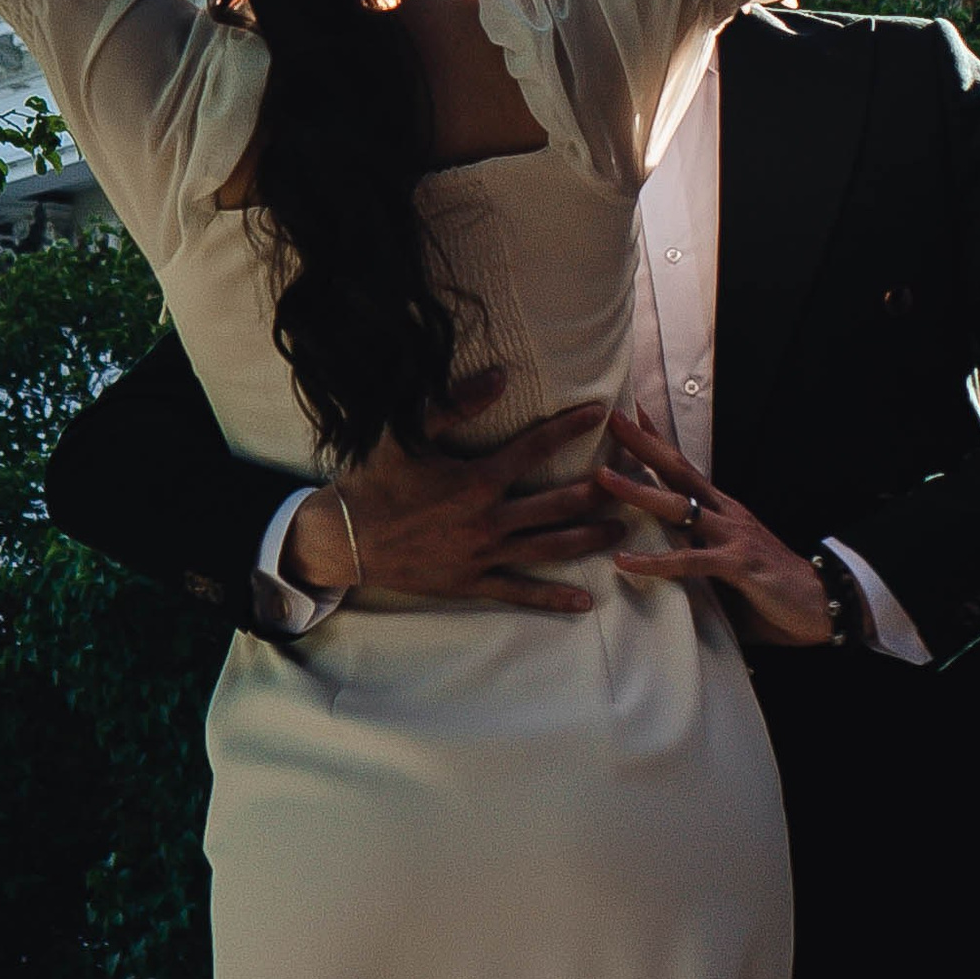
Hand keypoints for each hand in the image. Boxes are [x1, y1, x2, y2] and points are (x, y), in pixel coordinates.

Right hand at [287, 377, 623, 613]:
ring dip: (589, 539)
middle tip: (632, 482)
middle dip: (599, 491)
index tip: (599, 414)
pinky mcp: (473, 583)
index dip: (569, 427)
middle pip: (558, 504)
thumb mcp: (408, 433)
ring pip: (550, 548)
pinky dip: (553, 598)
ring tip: (622, 530)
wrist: (346, 539)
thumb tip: (499, 376)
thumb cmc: (376, 482)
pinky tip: (584, 602)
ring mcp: (484, 555)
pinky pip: (520, 592)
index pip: (536, 447)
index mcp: (478, 479)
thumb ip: (454, 404)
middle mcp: (489, 518)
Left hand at [601, 413, 837, 647]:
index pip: (684, 466)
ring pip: (678, 506)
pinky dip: (655, 561)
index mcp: (722, 509)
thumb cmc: (771, 585)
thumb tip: (659, 550)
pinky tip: (625, 561)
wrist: (822, 603)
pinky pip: (689, 560)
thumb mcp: (728, 559)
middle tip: (611, 419)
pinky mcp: (738, 564)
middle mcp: (726, 512)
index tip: (631, 411)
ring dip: (639, 491)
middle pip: (678, 469)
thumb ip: (697, 549)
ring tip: (603, 479)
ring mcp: (733, 534)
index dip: (659, 439)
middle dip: (643, 444)